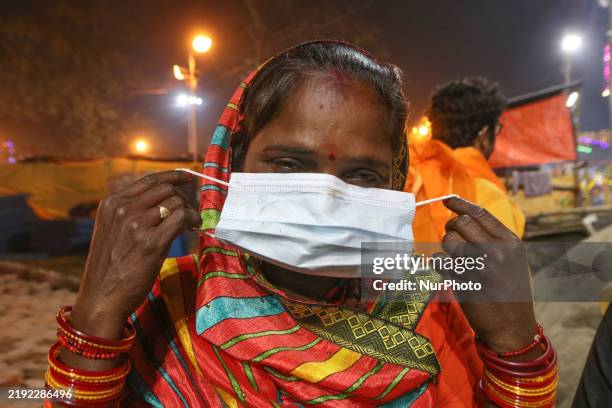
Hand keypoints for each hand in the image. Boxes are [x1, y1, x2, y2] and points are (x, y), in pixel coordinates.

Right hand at [70, 170, 200, 338]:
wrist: (102, 297)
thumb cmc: (110, 267)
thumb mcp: (111, 230)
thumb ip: (129, 212)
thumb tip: (162, 200)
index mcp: (112, 204)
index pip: (149, 180)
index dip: (172, 176)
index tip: (187, 177)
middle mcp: (123, 209)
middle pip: (166, 189)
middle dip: (182, 198)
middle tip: (188, 212)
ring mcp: (137, 224)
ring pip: (175, 202)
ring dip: (188, 211)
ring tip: (190, 224)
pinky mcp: (152, 242)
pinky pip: (181, 218)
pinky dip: (192, 219)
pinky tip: (193, 228)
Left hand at [441, 197, 535, 352]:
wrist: (512, 327)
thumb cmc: (510, 291)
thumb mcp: (512, 260)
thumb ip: (493, 239)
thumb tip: (464, 217)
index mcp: (510, 243)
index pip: (480, 214)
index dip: (460, 204)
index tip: (447, 200)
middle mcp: (496, 251)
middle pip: (461, 223)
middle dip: (451, 227)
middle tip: (451, 235)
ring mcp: (479, 266)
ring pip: (449, 241)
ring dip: (446, 247)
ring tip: (455, 259)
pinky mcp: (463, 281)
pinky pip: (439, 261)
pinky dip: (438, 263)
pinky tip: (447, 270)